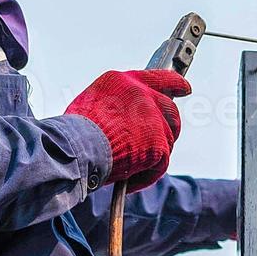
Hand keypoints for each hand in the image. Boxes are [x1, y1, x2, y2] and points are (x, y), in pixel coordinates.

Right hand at [66, 70, 190, 191]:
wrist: (72, 149)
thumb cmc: (72, 133)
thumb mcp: (90, 104)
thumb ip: (115, 105)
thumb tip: (126, 120)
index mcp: (122, 82)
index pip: (157, 77)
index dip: (174, 83)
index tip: (184, 88)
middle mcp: (141, 95)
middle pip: (170, 111)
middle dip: (169, 127)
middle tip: (159, 143)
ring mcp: (152, 118)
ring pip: (168, 138)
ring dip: (155, 153)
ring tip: (134, 163)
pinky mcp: (158, 143)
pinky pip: (160, 163)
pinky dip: (147, 174)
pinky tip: (131, 178)